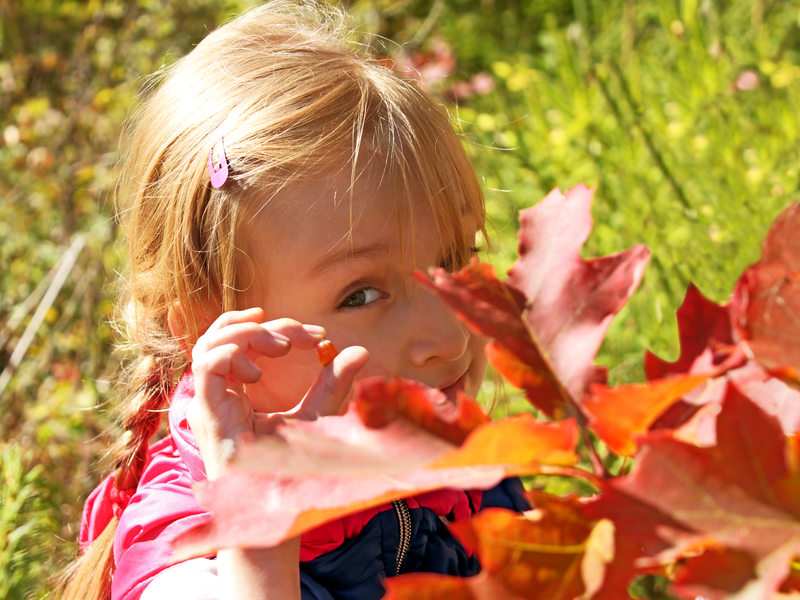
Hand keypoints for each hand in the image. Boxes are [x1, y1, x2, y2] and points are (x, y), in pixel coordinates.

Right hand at [188, 307, 368, 479]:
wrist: (280, 507)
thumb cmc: (293, 468)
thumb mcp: (316, 415)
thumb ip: (332, 383)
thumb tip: (358, 351)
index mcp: (236, 391)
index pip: (242, 341)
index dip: (277, 327)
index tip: (318, 335)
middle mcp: (218, 395)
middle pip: (223, 337)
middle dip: (264, 326)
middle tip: (301, 338)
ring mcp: (210, 404)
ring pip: (209, 345)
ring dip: (247, 335)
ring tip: (283, 348)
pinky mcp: (209, 416)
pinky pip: (206, 367)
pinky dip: (232, 356)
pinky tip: (259, 376)